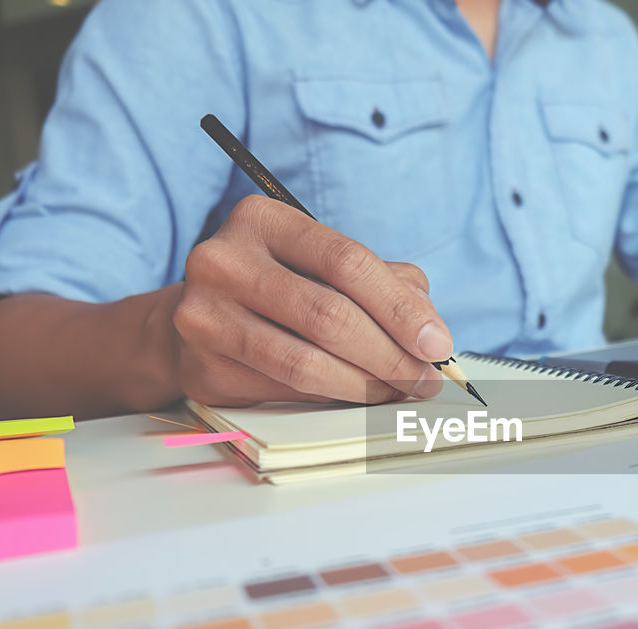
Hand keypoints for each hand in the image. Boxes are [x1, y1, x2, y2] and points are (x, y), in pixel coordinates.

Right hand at [172, 195, 451, 405]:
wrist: (199, 318)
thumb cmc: (279, 287)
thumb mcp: (324, 264)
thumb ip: (383, 282)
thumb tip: (430, 331)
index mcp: (262, 220)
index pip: (347, 262)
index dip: (400, 309)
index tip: (438, 345)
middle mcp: (224, 261)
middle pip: (329, 316)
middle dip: (391, 355)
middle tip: (425, 380)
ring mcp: (205, 316)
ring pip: (307, 363)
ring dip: (367, 386)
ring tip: (399, 393)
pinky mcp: (203, 368)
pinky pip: (285, 391)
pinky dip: (334, 399)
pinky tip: (361, 400)